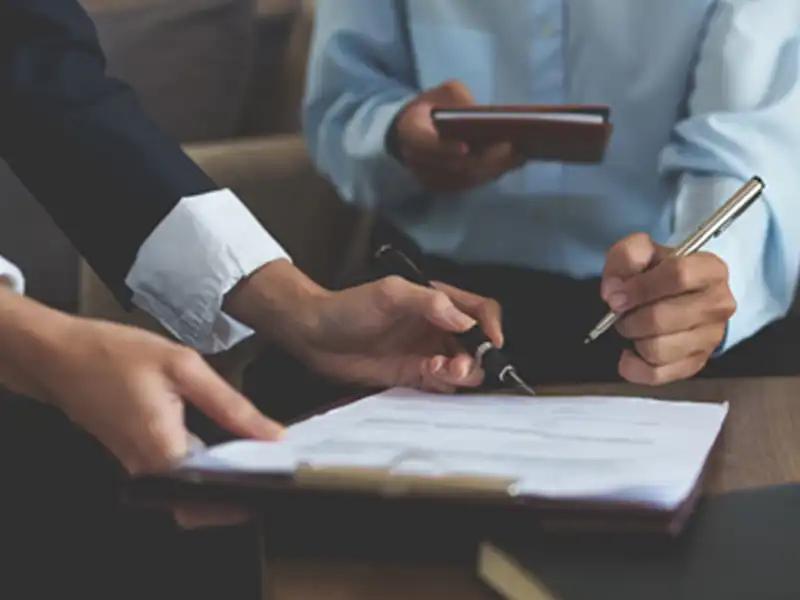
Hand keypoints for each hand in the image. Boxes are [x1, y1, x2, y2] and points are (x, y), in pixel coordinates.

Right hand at [37, 316, 282, 526]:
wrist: (59, 357)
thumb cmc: (116, 354)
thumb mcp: (183, 367)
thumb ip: (230, 405)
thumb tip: (272, 434)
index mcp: (164, 452)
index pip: (218, 492)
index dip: (253, 486)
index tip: (283, 469)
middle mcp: (151, 472)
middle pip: (207, 499)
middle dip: (245, 485)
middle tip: (277, 460)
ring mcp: (142, 470)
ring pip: (194, 491)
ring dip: (228, 477)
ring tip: (262, 450)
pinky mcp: (139, 461)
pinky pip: (180, 475)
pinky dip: (208, 466)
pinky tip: (232, 443)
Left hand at [226, 261, 502, 391]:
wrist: (314, 334)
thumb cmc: (348, 306)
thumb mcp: (390, 294)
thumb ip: (429, 303)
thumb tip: (464, 320)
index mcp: (436, 302)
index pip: (479, 311)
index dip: (491, 325)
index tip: (491, 341)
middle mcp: (436, 328)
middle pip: (476, 345)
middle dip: (477, 356)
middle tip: (459, 363)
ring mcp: (425, 353)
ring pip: (463, 368)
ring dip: (461, 372)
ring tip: (440, 370)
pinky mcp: (412, 375)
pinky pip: (441, 385)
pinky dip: (443, 384)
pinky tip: (427, 374)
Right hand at [393, 80, 524, 192]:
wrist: (415, 129)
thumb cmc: (433, 106)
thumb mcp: (445, 92)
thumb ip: (460, 99)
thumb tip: (483, 116)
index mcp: (411, 131)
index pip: (424, 143)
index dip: (444, 149)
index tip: (466, 148)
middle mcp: (416, 159)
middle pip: (452, 166)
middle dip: (483, 159)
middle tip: (511, 149)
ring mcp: (428, 177)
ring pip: (463, 179)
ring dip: (492, 169)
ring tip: (518, 156)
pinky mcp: (441, 187)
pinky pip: (468, 185)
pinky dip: (490, 174)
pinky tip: (510, 164)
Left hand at [600, 233, 735, 384]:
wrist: (679, 296)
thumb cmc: (659, 273)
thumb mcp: (643, 252)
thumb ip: (627, 257)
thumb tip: (613, 291)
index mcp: (710, 270)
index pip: (678, 275)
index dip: (640, 287)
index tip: (615, 297)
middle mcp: (718, 305)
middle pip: (662, 318)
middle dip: (630, 318)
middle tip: (621, 314)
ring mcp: (710, 338)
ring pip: (658, 350)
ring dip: (633, 340)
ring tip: (632, 328)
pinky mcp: (696, 363)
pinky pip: (656, 374)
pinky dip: (633, 366)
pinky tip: (630, 352)